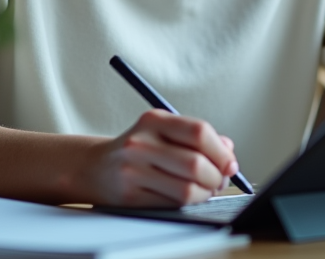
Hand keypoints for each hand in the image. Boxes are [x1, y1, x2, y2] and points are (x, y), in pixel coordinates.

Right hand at [82, 109, 238, 206]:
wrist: (95, 167)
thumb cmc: (139, 148)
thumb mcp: (163, 131)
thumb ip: (197, 137)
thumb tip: (228, 151)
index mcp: (154, 120)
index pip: (199, 132)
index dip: (221, 152)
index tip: (230, 164)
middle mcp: (141, 143)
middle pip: (195, 164)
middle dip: (216, 177)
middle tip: (220, 180)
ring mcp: (133, 170)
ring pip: (187, 189)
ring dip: (205, 193)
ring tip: (205, 189)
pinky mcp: (130, 196)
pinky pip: (172, 204)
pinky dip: (188, 203)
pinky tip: (188, 196)